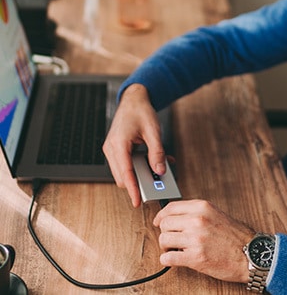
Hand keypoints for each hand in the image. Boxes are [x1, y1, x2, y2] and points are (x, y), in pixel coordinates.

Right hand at [102, 83, 165, 206]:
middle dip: (139, 182)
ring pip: (124, 172)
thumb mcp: (153, 131)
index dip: (132, 189)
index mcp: (118, 144)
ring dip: (140, 173)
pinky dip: (139, 166)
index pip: (125, 173)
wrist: (133, 99)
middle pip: (123, 176)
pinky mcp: (116, 149)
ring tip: (160, 168)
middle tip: (158, 183)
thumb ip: (157, 152)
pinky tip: (154, 161)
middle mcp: (111, 148)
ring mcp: (112, 149)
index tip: (137, 202)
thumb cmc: (141, 111)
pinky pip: (126, 164)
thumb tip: (160, 170)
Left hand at [153, 199, 254, 283]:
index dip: (161, 215)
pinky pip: (167, 258)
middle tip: (171, 239)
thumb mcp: (216, 214)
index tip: (158, 221)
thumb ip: (197, 212)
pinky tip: (174, 260)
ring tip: (175, 249)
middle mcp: (197, 220)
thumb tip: (176, 216)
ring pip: (163, 239)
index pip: (171, 207)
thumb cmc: (236, 237)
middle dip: (165, 232)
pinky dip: (167, 261)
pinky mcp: (195, 258)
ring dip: (166, 247)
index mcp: (202, 207)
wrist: (250, 254)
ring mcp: (195, 239)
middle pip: (165, 223)